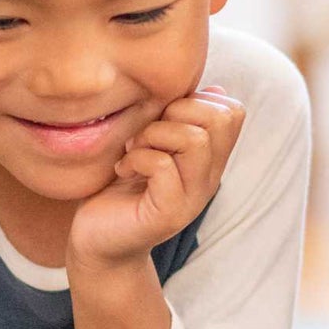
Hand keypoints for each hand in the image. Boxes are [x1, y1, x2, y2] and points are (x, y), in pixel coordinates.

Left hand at [67, 87, 244, 269]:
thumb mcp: (150, 142)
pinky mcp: (168, 214)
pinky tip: (122, 170)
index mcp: (208, 159)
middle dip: (175, 112)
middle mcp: (208, 178)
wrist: (96, 240)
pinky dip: (136, 158)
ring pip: (195, 140)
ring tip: (133, 151)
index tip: (161, 119)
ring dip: (154, 135)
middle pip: (220, 119)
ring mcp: (192, 198)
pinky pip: (163, 165)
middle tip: (145, 134)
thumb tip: (215, 89)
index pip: (232, 111)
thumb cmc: (118, 186)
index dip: (195, 100)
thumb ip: (177, 119)